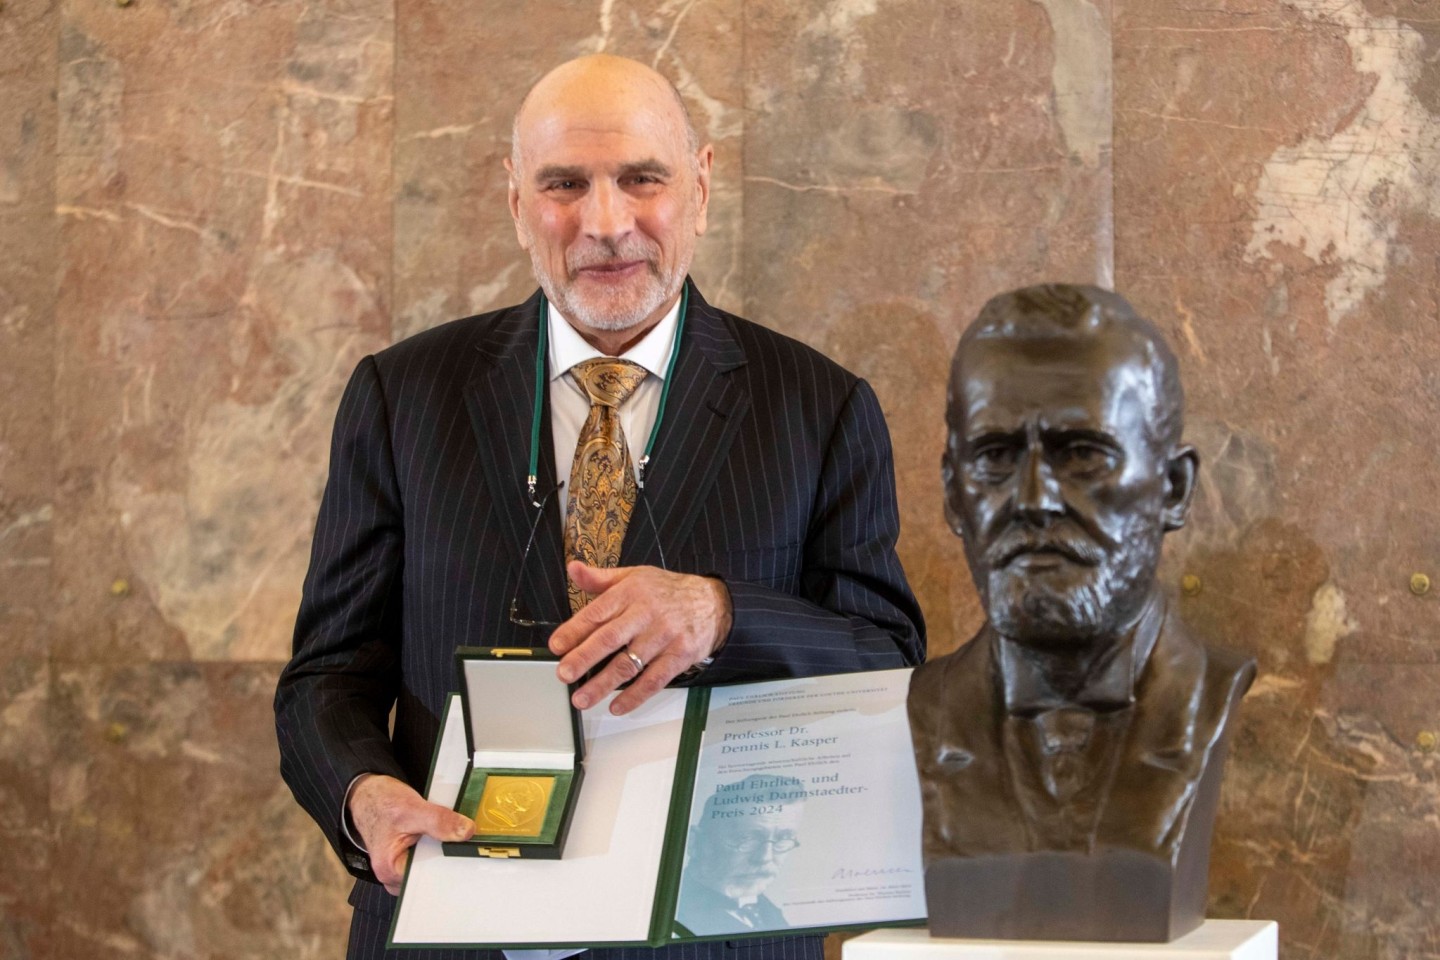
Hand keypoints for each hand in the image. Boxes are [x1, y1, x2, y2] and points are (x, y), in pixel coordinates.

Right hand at [348, 774, 473, 894]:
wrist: (369, 796)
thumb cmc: (381, 804)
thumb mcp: (412, 808)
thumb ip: (439, 821)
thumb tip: (466, 832)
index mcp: (391, 871)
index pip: (429, 879)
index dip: (451, 866)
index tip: (470, 855)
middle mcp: (395, 877)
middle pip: (432, 876)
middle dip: (450, 859)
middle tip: (467, 842)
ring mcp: (402, 869)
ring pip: (433, 866)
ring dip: (446, 851)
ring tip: (456, 837)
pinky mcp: (410, 859)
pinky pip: (430, 858)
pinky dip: (440, 847)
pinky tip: (447, 835)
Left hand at [549, 562, 731, 714]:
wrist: (713, 603)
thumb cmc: (666, 591)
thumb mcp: (634, 576)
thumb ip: (601, 578)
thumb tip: (573, 569)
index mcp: (631, 592)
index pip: (597, 612)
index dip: (574, 630)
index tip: (556, 646)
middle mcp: (646, 614)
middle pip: (610, 639)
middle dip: (584, 658)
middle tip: (564, 674)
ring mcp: (664, 636)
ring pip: (629, 664)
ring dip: (603, 684)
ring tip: (581, 699)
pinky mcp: (679, 656)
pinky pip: (654, 680)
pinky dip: (635, 696)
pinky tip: (617, 707)